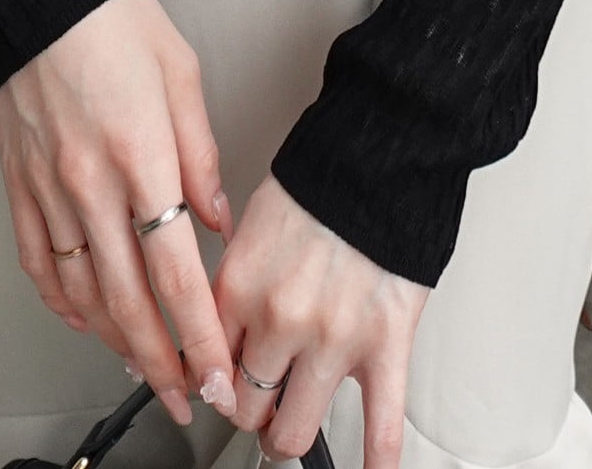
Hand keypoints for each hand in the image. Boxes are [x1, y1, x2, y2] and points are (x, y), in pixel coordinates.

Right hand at [0, 0, 239, 427]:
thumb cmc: (113, 20)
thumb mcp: (182, 75)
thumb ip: (203, 157)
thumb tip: (216, 221)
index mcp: (140, 157)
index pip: (175, 273)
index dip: (201, 336)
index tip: (220, 373)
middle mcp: (90, 185)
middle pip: (128, 302)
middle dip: (164, 364)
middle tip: (189, 399)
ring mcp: (48, 190)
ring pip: (82, 295)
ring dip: (117, 344)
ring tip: (148, 371)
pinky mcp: (18, 185)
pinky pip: (39, 262)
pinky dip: (62, 303)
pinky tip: (83, 320)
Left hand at [213, 174, 427, 468]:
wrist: (383, 153)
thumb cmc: (323, 178)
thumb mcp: (254, 220)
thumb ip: (233, 279)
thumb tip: (216, 324)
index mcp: (241, 286)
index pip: (205, 366)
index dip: (210, 380)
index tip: (214, 386)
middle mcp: (280, 320)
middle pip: (244, 407)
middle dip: (249, 408)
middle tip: (258, 400)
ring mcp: (333, 340)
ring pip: (293, 430)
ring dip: (289, 433)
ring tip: (293, 425)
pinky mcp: (385, 346)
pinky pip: (380, 424)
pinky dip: (375, 460)